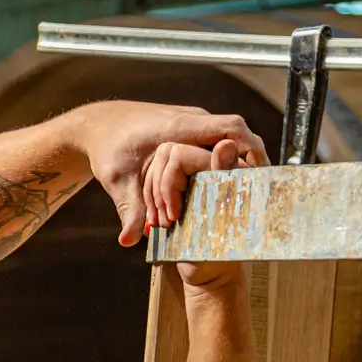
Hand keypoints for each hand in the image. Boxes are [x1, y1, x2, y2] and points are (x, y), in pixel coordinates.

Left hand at [74, 101, 268, 246]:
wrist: (100, 125)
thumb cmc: (109, 148)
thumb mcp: (117, 181)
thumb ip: (129, 210)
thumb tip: (129, 241)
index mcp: (177, 128)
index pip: (227, 128)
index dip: (248, 148)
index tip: (260, 171)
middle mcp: (190, 121)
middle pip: (235, 132)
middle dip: (251, 157)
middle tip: (262, 186)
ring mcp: (193, 123)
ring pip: (228, 136)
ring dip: (239, 158)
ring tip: (251, 187)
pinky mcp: (191, 130)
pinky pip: (217, 140)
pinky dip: (226, 157)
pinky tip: (229, 181)